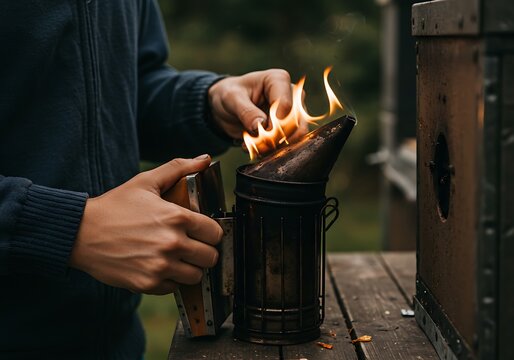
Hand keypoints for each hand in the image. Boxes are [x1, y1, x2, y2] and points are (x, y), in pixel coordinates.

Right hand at [70, 155, 222, 294]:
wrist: (80, 232)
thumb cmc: (114, 206)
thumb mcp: (146, 181)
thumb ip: (179, 167)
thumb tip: (205, 159)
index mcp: (177, 217)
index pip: (215, 233)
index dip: (211, 232)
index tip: (203, 232)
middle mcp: (172, 243)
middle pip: (211, 257)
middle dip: (204, 251)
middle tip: (192, 246)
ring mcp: (160, 266)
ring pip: (196, 276)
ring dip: (190, 268)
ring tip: (177, 258)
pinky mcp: (147, 283)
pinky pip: (174, 288)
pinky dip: (170, 280)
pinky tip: (159, 266)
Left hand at [208, 69, 308, 141]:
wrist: (227, 107)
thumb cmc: (229, 95)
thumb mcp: (231, 99)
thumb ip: (246, 112)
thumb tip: (260, 126)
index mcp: (278, 79)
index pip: (286, 105)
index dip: (273, 124)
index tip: (256, 132)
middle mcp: (292, 94)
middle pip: (295, 121)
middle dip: (274, 138)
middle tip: (254, 144)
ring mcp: (293, 112)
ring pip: (297, 134)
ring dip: (275, 146)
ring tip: (253, 147)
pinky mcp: (290, 127)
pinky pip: (291, 143)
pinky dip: (274, 150)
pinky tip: (257, 149)